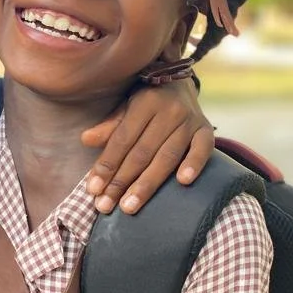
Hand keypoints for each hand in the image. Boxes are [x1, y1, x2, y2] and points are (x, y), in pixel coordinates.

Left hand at [82, 80, 213, 213]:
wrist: (180, 85)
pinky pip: (203, 149)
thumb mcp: (125, 108)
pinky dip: (194, 164)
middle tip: (106, 206)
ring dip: (147, 184)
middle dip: (121, 181)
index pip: (122, 140)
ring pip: (167, 157)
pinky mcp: (206, 131)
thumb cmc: (146, 103)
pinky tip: (183, 182)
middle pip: (142, 152)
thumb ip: (109, 127)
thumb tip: (86, 140)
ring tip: (129, 206)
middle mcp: (169, 111)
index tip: (93, 189)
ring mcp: (190, 121)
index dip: (107, 165)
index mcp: (145, 103)